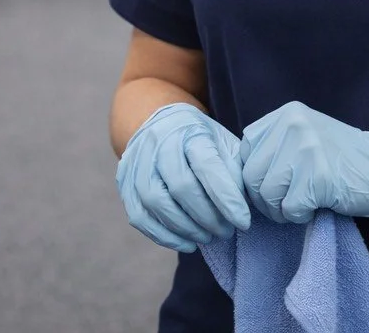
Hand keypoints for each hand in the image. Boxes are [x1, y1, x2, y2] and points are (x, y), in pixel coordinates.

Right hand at [117, 103, 252, 252]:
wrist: (161, 126)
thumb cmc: (201, 140)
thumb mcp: (224, 143)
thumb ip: (236, 171)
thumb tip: (244, 206)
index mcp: (190, 131)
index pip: (207, 166)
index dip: (226, 198)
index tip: (243, 222)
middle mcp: (159, 143)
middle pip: (181, 187)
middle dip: (207, 217)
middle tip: (226, 231)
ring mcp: (137, 162)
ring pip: (156, 203)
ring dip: (186, 229)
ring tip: (208, 237)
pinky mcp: (124, 182)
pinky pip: (139, 216)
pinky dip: (164, 236)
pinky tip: (187, 243)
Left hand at [240, 101, 368, 225]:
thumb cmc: (342, 161)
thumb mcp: (304, 138)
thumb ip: (273, 147)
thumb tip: (232, 176)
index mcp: (286, 114)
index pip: (245, 151)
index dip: (255, 177)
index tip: (274, 189)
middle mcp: (294, 125)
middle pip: (251, 175)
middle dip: (265, 199)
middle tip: (287, 205)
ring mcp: (307, 148)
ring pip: (267, 194)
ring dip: (280, 210)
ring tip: (301, 205)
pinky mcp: (320, 175)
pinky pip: (290, 208)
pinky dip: (299, 217)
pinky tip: (316, 208)